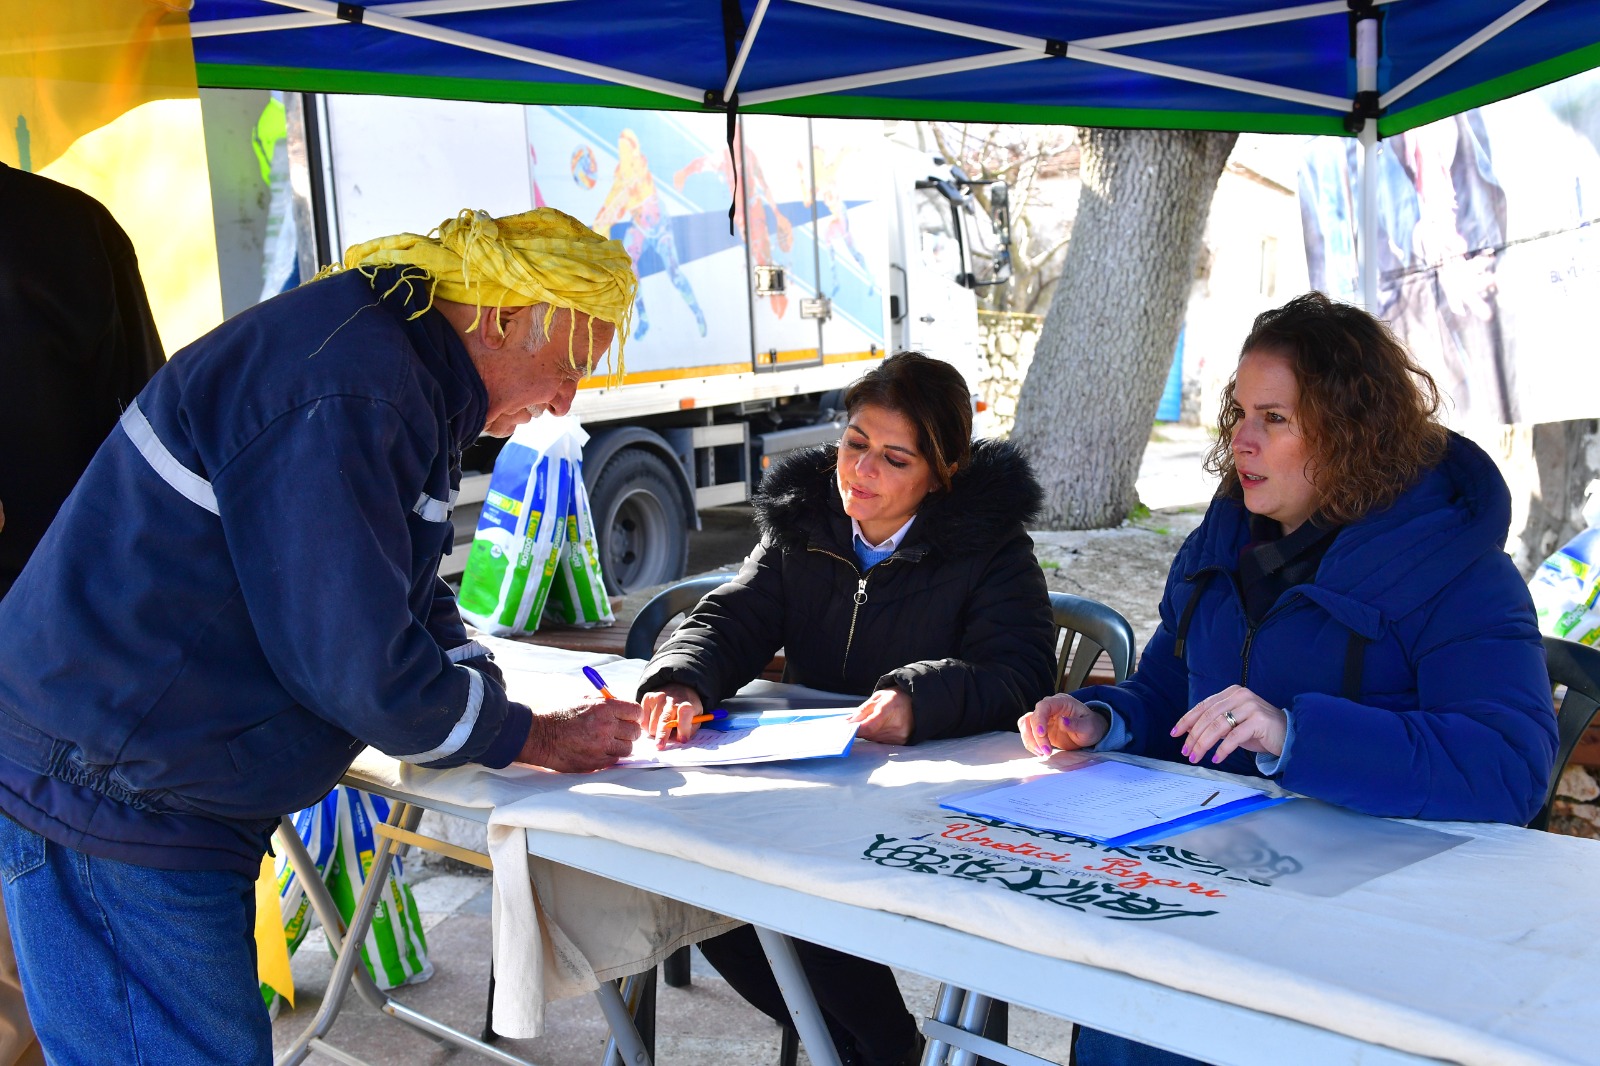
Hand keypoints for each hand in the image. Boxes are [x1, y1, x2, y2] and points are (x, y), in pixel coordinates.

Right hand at [516, 696, 641, 771]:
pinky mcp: (596, 762)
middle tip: (620, 731)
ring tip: (609, 742)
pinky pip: (615, 760)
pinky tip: (600, 750)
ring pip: (628, 748)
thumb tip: (622, 708)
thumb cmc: (560, 716)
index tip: (629, 718)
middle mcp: (606, 727)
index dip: (634, 715)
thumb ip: (605, 703)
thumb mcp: (583, 701)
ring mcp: (602, 746)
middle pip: (635, 732)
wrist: (541, 736)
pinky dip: (611, 756)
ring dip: (621, 745)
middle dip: (629, 731)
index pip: (635, 711)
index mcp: (604, 708)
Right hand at [640, 684, 704, 745]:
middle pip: (665, 719)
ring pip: (652, 724)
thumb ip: (689, 729)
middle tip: (660, 746)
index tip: (682, 739)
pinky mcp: (648, 698)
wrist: (679, 688)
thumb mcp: (696, 717)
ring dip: (656, 732)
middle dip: (662, 734)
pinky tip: (655, 722)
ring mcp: (658, 697)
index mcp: (687, 703)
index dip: (684, 727)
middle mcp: (672, 699)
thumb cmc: (687, 709)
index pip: (685, 713)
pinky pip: (644, 720)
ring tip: (662, 729)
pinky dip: (648, 727)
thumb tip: (678, 740)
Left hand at [848, 689, 912, 744]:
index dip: (856, 730)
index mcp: (889, 708)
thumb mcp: (877, 697)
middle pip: (870, 734)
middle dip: (860, 730)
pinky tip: (881, 728)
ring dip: (869, 734)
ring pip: (875, 739)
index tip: (846, 728)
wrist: (916, 702)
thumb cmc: (895, 697)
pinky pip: (882, 742)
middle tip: (856, 724)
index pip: (869, 726)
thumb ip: (862, 711)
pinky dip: (877, 736)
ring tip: (872, 723)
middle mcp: (896, 725)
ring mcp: (900, 735)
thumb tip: (848, 722)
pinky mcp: (902, 741)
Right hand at [1018, 693, 1107, 755]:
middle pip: (1032, 717)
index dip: (1039, 719)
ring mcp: (1043, 718)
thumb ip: (1076, 724)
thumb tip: (1062, 721)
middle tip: (1046, 751)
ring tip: (1042, 753)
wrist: (1090, 732)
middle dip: (1036, 736)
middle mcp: (1049, 708)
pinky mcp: (1041, 729)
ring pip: (1026, 725)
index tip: (1041, 734)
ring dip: (1030, 740)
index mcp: (1061, 702)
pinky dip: (1031, 743)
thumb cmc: (1091, 726)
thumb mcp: (1089, 726)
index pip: (1044, 706)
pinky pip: (1028, 734)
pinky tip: (1040, 752)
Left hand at [1171, 685, 1285, 764]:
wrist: (1289, 735)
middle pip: (1208, 716)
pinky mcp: (1259, 721)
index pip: (1203, 706)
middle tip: (1185, 751)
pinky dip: (1222, 749)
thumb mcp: (1234, 724)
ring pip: (1218, 726)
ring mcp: (1250, 707)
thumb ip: (1216, 724)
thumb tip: (1191, 735)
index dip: (1187, 720)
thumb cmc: (1259, 731)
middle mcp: (1240, 696)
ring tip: (1195, 757)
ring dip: (1203, 744)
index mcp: (1231, 693)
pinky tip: (1216, 758)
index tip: (1175, 734)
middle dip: (1193, 736)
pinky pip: (1234, 737)